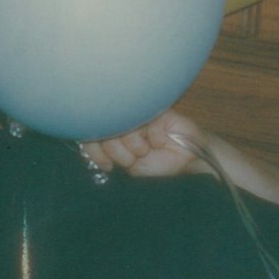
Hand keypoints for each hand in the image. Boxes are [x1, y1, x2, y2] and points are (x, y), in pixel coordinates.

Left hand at [80, 110, 209, 177]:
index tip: (108, 166)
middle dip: (119, 153)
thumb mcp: (131, 167)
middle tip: (133, 160)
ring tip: (146, 151)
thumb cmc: (158, 163)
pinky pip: (146, 123)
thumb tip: (93, 144)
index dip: (95, 152)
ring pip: (124, 127)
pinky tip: (161, 141)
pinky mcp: (156, 111)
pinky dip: (154, 138)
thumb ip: (112, 156)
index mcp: (113, 134)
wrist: (186, 161)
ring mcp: (139, 115)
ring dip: (136, 147)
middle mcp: (123, 122)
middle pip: (105, 132)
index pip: (91, 136)